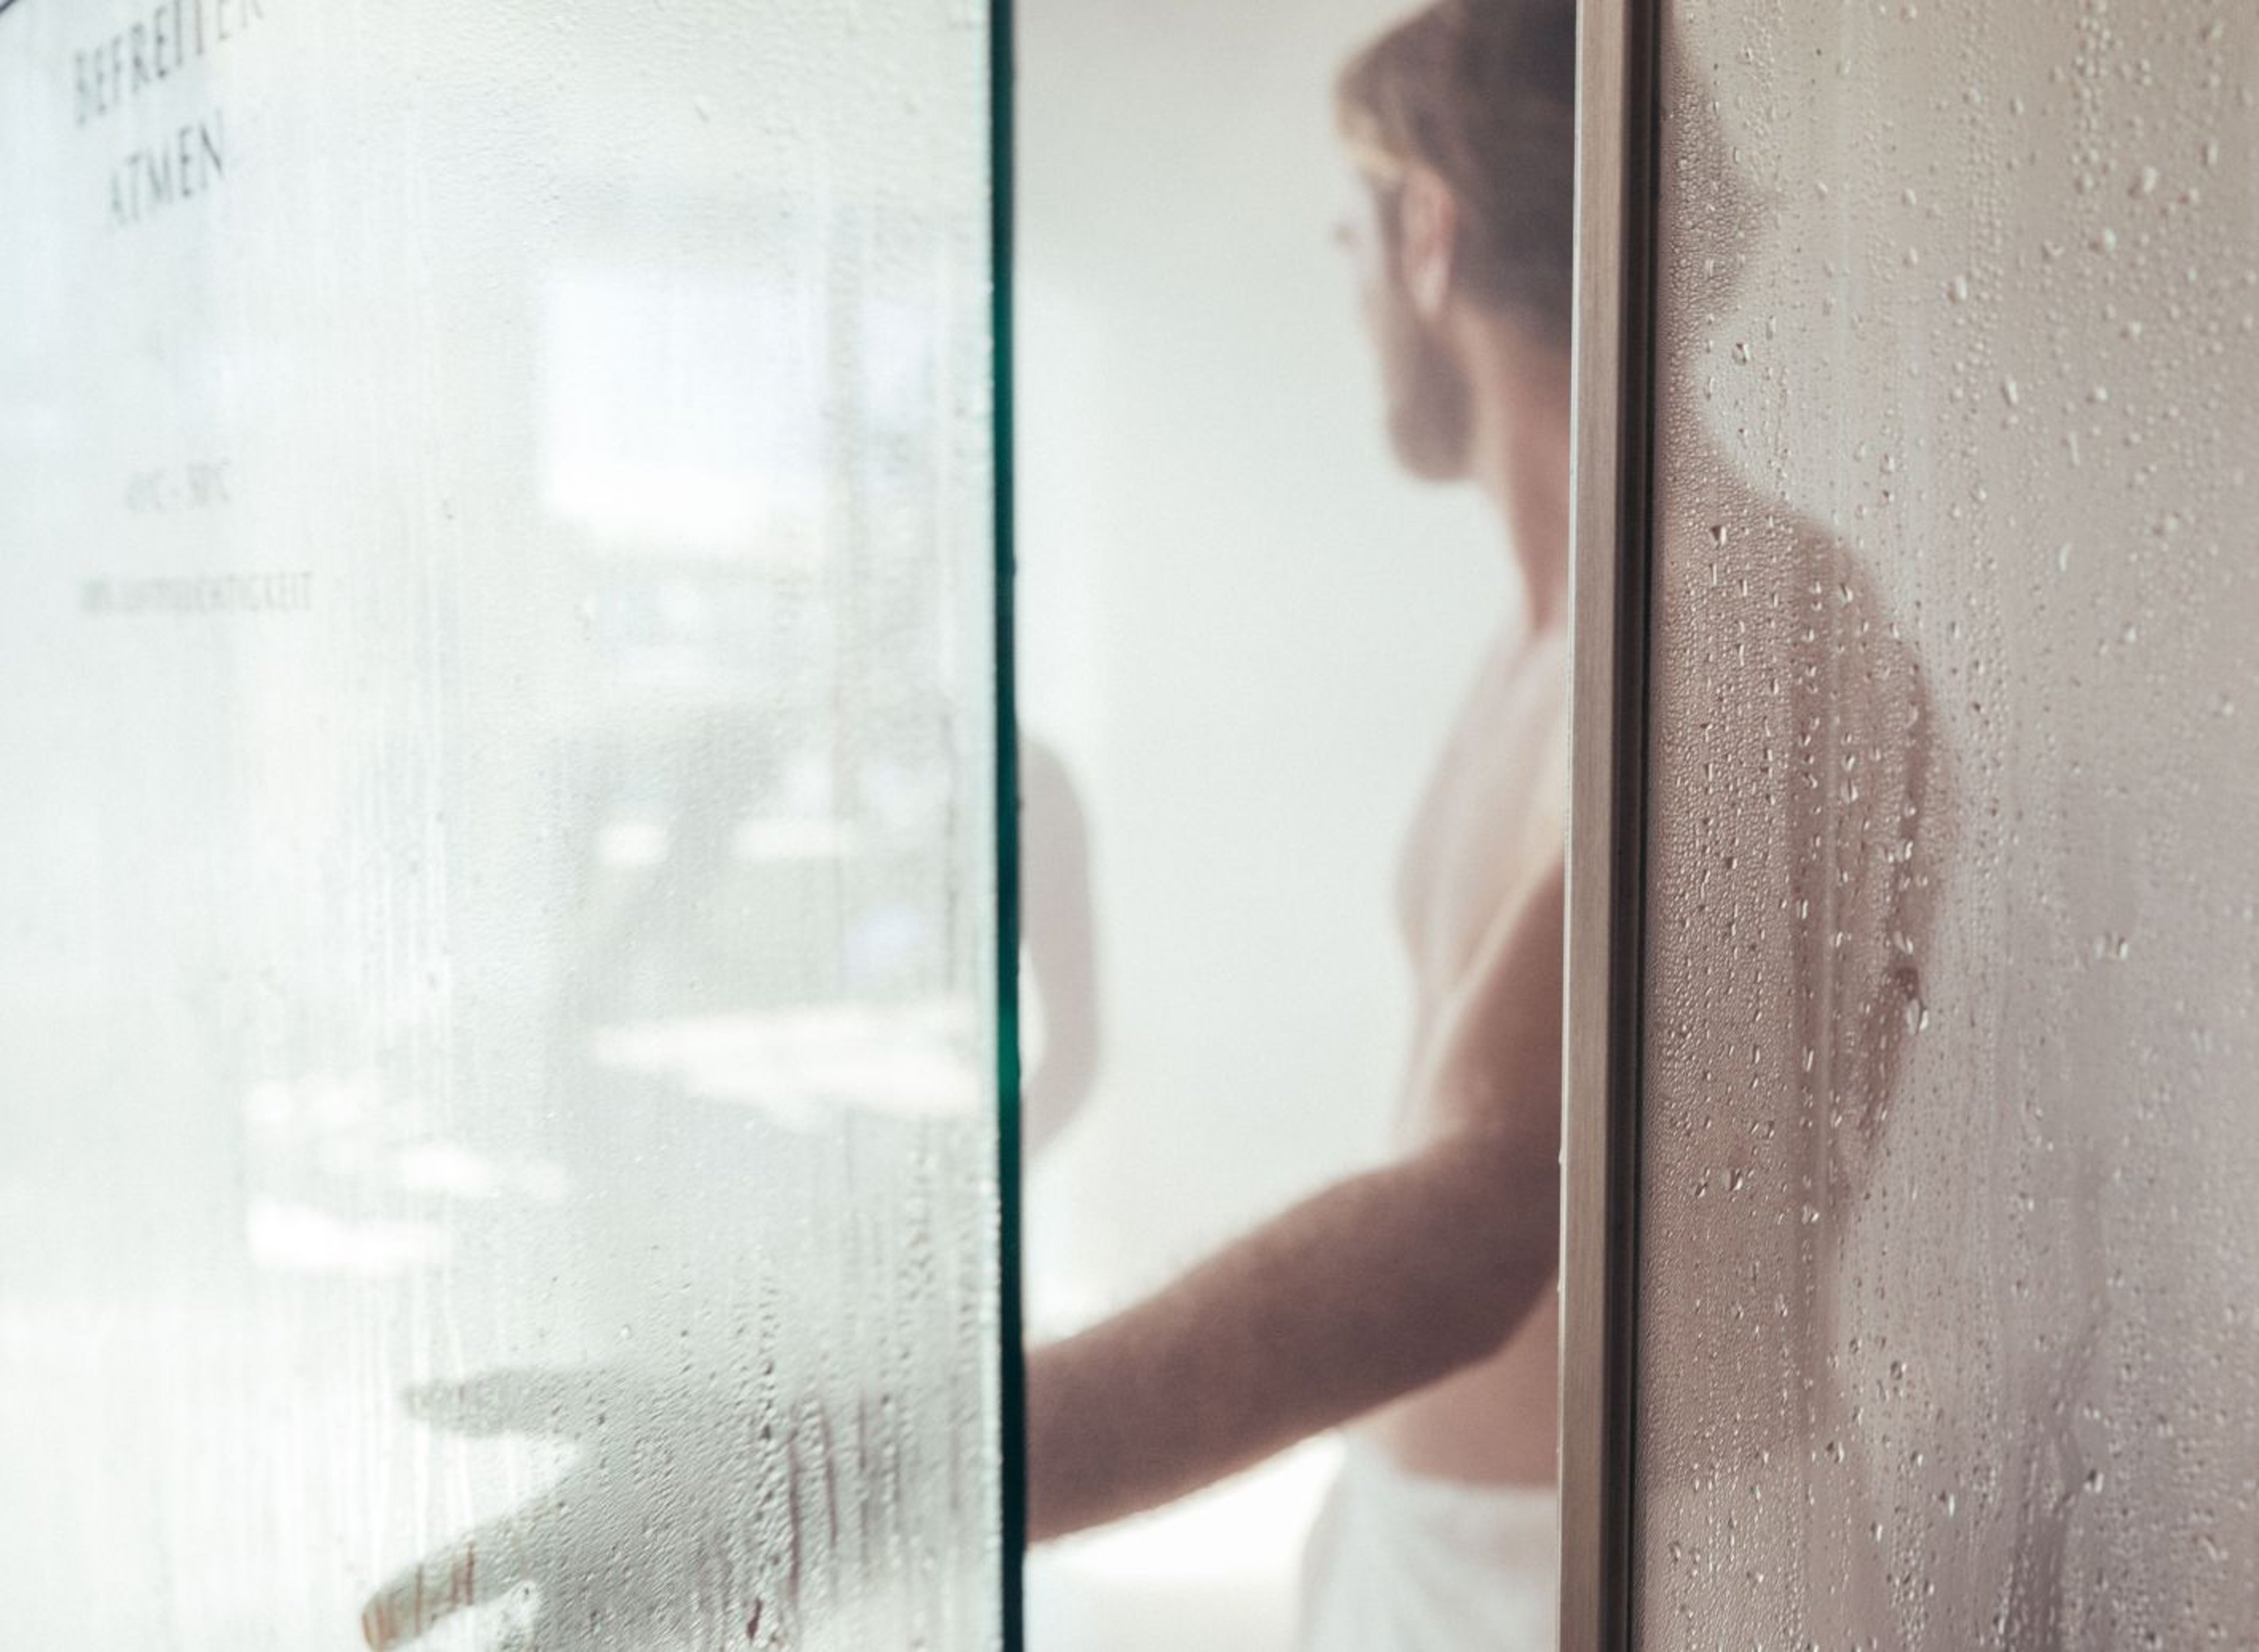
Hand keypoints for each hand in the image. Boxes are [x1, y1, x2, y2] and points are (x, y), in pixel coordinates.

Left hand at [361, 1364, 798, 1650]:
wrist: (835, 1463)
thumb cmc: (711, 1421)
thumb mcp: (604, 1398)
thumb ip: (503, 1402)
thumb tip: (409, 1397)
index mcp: (552, 1534)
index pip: (438, 1587)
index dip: (392, 1611)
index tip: (372, 1625)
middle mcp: (585, 1603)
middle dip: (490, 1650)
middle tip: (490, 1632)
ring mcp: (641, 1643)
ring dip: (546, 1646)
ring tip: (556, 1625)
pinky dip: (623, 1644)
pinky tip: (631, 1622)